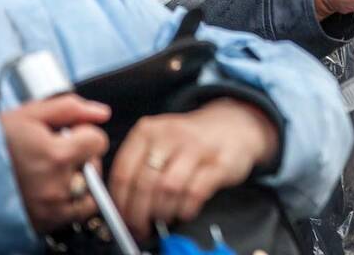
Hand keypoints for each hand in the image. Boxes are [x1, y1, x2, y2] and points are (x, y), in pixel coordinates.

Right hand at [0, 95, 110, 233]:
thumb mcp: (28, 115)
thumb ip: (70, 108)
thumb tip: (101, 112)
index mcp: (56, 155)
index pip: (97, 141)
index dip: (83, 134)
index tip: (66, 136)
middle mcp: (57, 186)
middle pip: (94, 166)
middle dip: (80, 157)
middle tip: (53, 154)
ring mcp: (52, 209)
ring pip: (89, 191)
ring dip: (78, 179)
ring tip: (52, 172)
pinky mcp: (45, 224)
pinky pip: (77, 213)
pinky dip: (71, 202)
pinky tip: (52, 189)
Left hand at [108, 98, 279, 241]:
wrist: (235, 125)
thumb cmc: (190, 141)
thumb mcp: (159, 142)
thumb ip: (137, 168)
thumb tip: (119, 207)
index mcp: (148, 131)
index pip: (124, 172)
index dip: (120, 203)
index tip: (121, 219)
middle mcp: (171, 135)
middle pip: (145, 184)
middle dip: (139, 214)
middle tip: (140, 228)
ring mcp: (197, 147)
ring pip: (168, 189)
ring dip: (162, 212)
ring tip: (163, 219)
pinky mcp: (220, 162)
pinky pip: (195, 193)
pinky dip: (186, 210)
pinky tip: (184, 211)